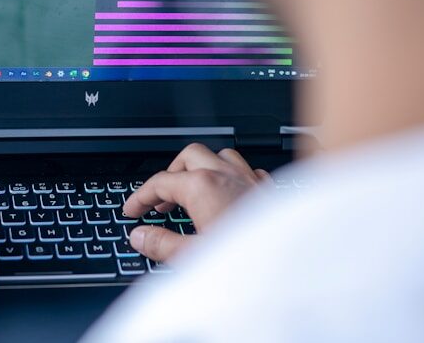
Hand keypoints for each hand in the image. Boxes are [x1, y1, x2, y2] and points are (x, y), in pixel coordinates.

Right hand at [123, 143, 269, 262]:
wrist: (290, 268)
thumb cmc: (247, 264)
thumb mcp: (192, 257)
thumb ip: (162, 244)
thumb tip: (140, 236)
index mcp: (203, 186)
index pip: (161, 181)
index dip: (141, 196)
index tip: (133, 210)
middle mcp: (226, 174)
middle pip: (189, 156)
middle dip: (171, 173)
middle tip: (160, 200)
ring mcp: (249, 178)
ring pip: (219, 156)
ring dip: (202, 169)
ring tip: (191, 191)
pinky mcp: (266, 190)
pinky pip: (245, 170)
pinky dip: (231, 177)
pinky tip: (228, 193)